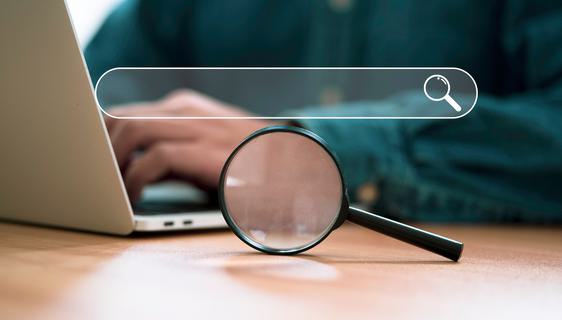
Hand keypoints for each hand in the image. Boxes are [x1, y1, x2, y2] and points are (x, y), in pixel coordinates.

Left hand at [104, 90, 273, 202]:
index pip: (125, 111)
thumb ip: (168, 150)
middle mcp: (186, 110)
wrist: (287, 166)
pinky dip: (137, 178)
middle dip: (101, 150)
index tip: (93, 163)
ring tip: (113, 190)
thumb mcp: (201, 148)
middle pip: (120, 117)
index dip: (101, 138)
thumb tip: (129, 166)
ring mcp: (197, 127)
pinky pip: (155, 158)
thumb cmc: (241, 161)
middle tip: (98, 179)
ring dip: (115, 163)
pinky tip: (136, 196)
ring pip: (131, 130)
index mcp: (183, 106)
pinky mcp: (206, 150)